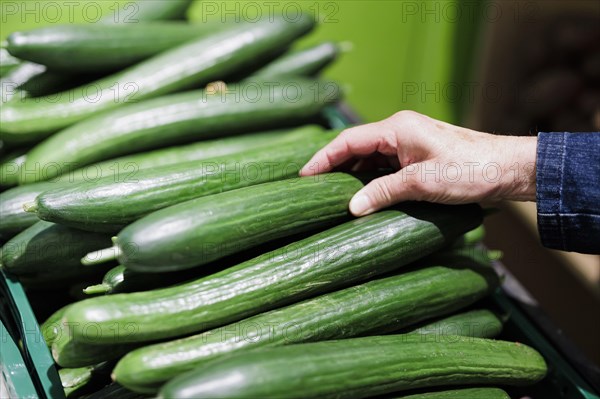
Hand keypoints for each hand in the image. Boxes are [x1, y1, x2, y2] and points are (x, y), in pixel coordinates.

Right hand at [300, 111, 536, 215]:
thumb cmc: (470, 170)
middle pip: (356, 148)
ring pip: (370, 159)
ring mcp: (409, 144)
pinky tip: (365, 197)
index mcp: (397, 128)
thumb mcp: (422, 183)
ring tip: (334, 198)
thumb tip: (351, 206)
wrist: (510, 169)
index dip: (322, 158)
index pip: (348, 140)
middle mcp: (400, 131)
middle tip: (314, 191)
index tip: (303, 175)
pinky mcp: (419, 157)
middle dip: (335, 168)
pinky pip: (386, 167)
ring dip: (354, 177)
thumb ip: (383, 192)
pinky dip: (372, 181)